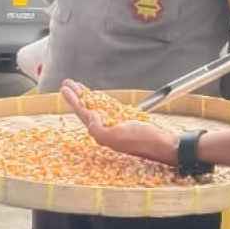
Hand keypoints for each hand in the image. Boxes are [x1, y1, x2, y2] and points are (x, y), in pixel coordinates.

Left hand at [60, 81, 175, 164]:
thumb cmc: (143, 141)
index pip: (83, 113)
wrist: (165, 145)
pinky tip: (98, 97)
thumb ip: (98, 129)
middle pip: (87, 109)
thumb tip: (90, 118)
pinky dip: (102, 101)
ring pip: (97, 107)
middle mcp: (107, 130)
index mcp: (101, 134)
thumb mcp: (116, 137)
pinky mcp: (127, 122)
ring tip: (78, 86)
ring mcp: (116, 125)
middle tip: (67, 83)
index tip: (65, 88)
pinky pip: (110, 109)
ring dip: (87, 95)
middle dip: (77, 95)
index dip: (73, 100)